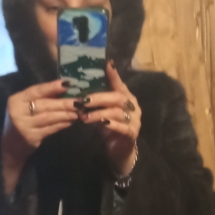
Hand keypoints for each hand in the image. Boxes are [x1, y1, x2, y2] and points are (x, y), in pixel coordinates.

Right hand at [1, 78, 77, 192]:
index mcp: (16, 100)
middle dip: (63, 103)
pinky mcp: (31, 138)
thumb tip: (65, 88)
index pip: (35, 90)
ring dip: (65, 114)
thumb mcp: (25, 106)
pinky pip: (50, 129)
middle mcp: (18, 112)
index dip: (52, 87)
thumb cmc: (21, 120)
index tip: (67, 83)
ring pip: (49, 117)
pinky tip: (70, 121)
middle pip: (44, 105)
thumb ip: (40, 98)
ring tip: (78, 112)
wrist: (10, 146)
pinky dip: (62, 124)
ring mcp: (24, 126)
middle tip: (79, 101)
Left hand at [76, 61, 140, 175]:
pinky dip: (112, 124)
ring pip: (117, 112)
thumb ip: (97, 100)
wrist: (119, 150)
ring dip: (99, 113)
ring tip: (84, 116)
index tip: (106, 64)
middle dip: (99, 98)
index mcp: (126, 97)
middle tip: (83, 101)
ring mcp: (135, 120)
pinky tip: (102, 123)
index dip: (113, 74)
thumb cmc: (109, 127)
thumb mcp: (102, 110)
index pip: (119, 83)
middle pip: (117, 97)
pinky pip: (123, 127)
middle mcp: (133, 106)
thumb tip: (80, 87)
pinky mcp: (132, 134)